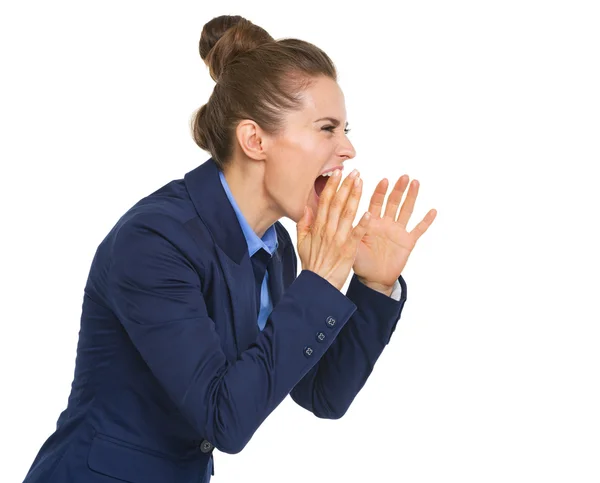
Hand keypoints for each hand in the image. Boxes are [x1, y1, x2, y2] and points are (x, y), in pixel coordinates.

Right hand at [297, 169, 370, 290]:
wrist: (318, 283)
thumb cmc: (312, 264)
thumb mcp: (302, 242)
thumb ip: (304, 223)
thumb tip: (306, 208)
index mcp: (318, 227)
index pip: (325, 201)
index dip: (332, 186)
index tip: (337, 173)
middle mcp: (328, 230)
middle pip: (337, 203)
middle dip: (346, 186)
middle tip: (354, 172)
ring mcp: (338, 239)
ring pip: (347, 214)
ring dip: (354, 197)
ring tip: (360, 183)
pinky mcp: (348, 249)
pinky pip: (356, 234)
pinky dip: (361, 223)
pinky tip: (368, 212)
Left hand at [352, 175, 436, 292]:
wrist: (373, 279)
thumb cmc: (360, 262)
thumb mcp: (353, 245)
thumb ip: (352, 231)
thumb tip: (348, 215)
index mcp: (371, 222)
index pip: (376, 202)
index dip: (380, 191)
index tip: (383, 180)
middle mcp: (386, 223)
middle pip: (393, 202)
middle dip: (398, 189)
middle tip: (403, 176)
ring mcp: (398, 231)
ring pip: (406, 210)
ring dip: (411, 197)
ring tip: (415, 182)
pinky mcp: (408, 242)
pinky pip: (418, 230)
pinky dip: (426, 221)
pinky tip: (433, 210)